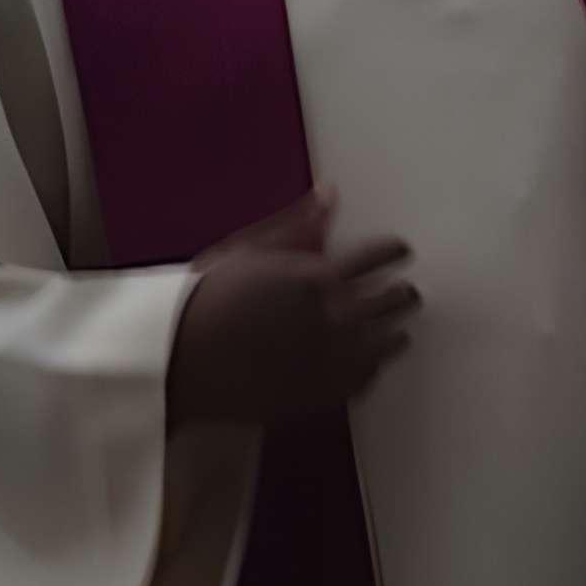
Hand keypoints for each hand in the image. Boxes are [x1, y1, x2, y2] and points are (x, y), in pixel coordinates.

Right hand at [167, 187, 418, 431]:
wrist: (179, 363)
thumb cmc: (208, 300)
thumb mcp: (249, 250)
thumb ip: (299, 224)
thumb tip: (331, 192)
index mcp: (317, 276)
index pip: (379, 256)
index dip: (394, 251)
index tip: (401, 251)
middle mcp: (333, 317)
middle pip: (393, 300)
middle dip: (402, 293)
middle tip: (406, 291)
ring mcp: (331, 359)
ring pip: (387, 342)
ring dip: (395, 330)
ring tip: (399, 328)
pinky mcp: (321, 393)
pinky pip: (366, 379)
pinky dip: (374, 367)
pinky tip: (371, 360)